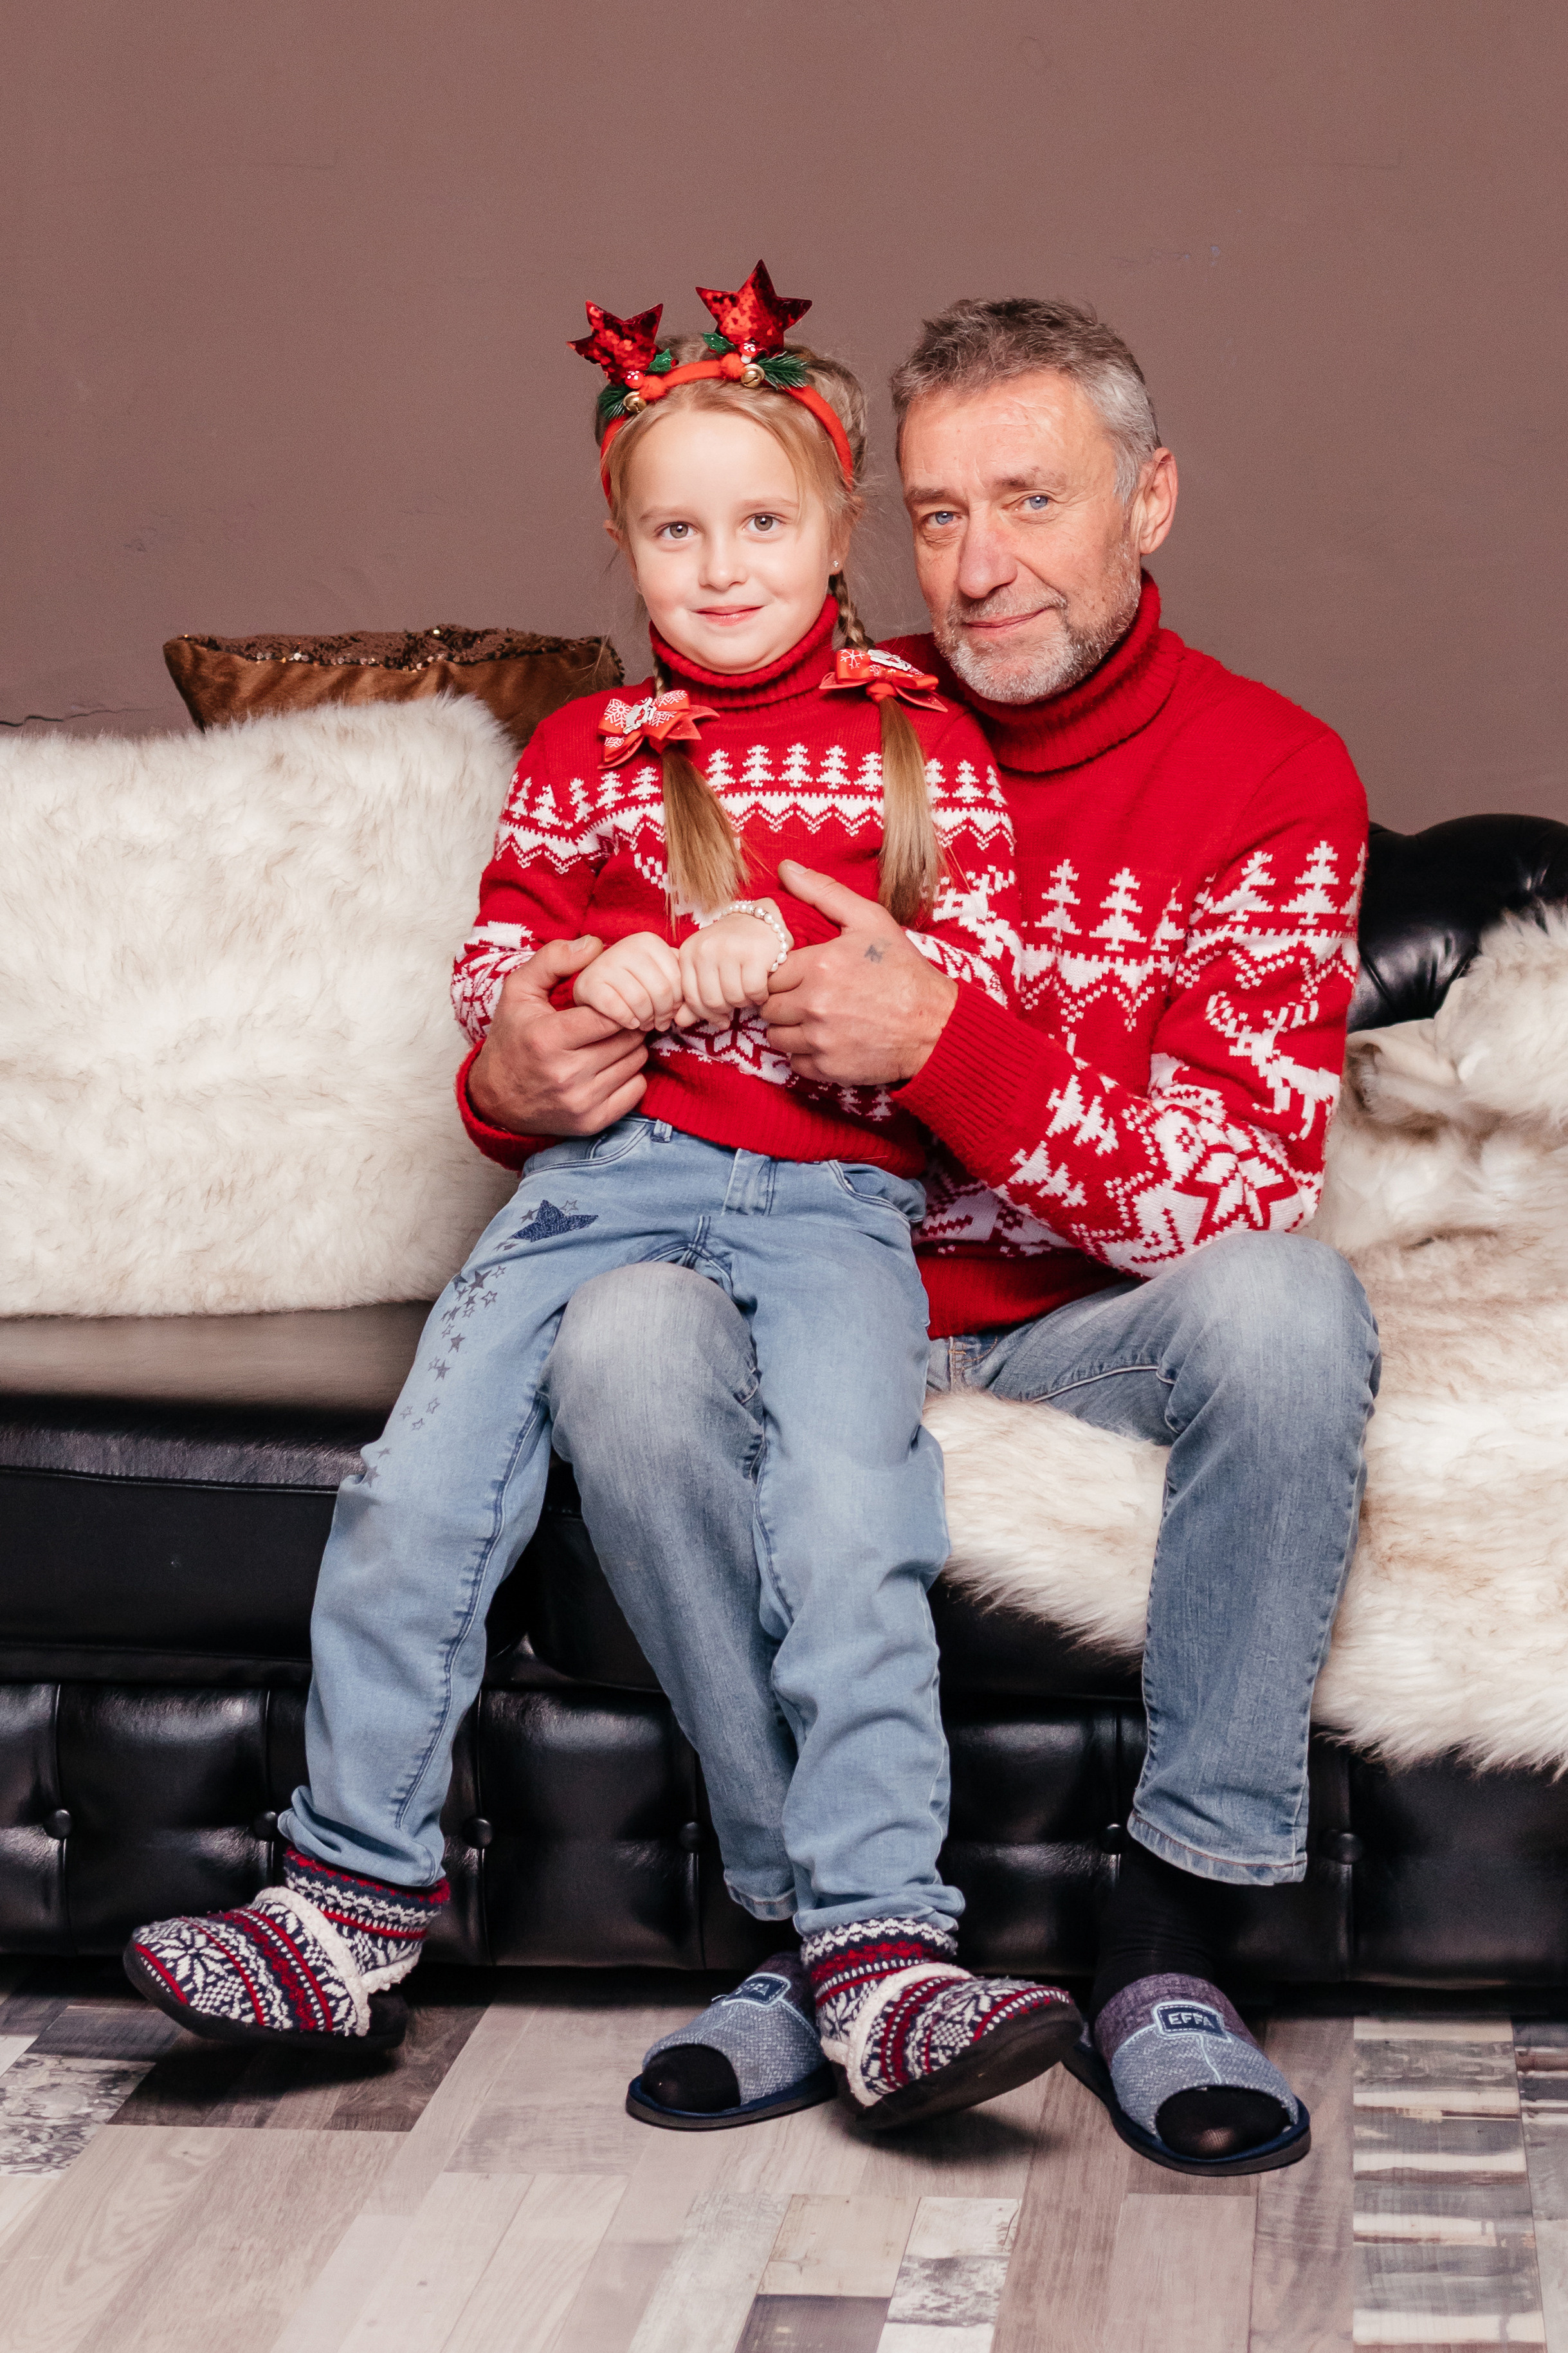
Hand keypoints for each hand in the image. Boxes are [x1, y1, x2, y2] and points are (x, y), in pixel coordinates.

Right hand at [468, 937, 649, 1136]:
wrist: (497, 1098)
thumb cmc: (513, 1037)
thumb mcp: (519, 990)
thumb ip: (554, 959)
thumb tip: (595, 944)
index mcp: (547, 1038)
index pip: (610, 1014)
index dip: (619, 1002)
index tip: (615, 999)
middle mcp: (565, 1074)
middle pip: (628, 1037)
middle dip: (628, 1022)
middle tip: (617, 1017)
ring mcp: (580, 1101)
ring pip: (636, 1062)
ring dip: (630, 1047)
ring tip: (611, 1040)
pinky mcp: (592, 1122)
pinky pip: (636, 1090)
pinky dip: (631, 1076)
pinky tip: (611, 1066)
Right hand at [574, 931, 688, 1030]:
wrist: (593, 984)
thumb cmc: (633, 982)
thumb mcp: (657, 974)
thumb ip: (677, 982)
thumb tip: (692, 1005)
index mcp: (648, 941)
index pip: (677, 979)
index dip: (678, 1002)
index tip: (672, 1012)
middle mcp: (627, 946)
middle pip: (661, 990)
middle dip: (663, 1014)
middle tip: (658, 1023)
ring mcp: (606, 963)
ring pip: (640, 1001)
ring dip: (646, 1019)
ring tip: (645, 1023)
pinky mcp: (589, 983)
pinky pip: (617, 1009)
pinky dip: (627, 1021)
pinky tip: (630, 1023)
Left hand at [678, 905, 784, 1026]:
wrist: (760, 919)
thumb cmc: (731, 948)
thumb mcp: (706, 967)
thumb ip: (693, 995)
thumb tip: (680, 1022)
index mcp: (688, 952)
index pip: (691, 998)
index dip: (707, 1015)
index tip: (720, 1020)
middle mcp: (705, 949)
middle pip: (713, 1002)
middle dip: (728, 1009)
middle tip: (738, 1001)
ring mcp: (729, 950)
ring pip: (734, 998)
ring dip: (745, 1002)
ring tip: (749, 992)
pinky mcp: (754, 954)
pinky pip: (753, 991)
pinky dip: (760, 996)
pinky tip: (762, 988)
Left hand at [763, 861, 958, 1085]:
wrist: (936, 1025)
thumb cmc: (903, 970)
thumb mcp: (870, 920)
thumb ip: (823, 893)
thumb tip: (785, 868)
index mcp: (819, 965)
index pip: (770, 972)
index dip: (786, 974)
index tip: (804, 975)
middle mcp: (814, 1004)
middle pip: (768, 1006)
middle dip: (785, 1001)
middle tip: (812, 997)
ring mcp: (820, 1040)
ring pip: (776, 1037)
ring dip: (791, 1030)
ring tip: (819, 1019)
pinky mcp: (828, 1069)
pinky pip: (794, 1064)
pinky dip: (806, 1055)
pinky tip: (828, 1041)